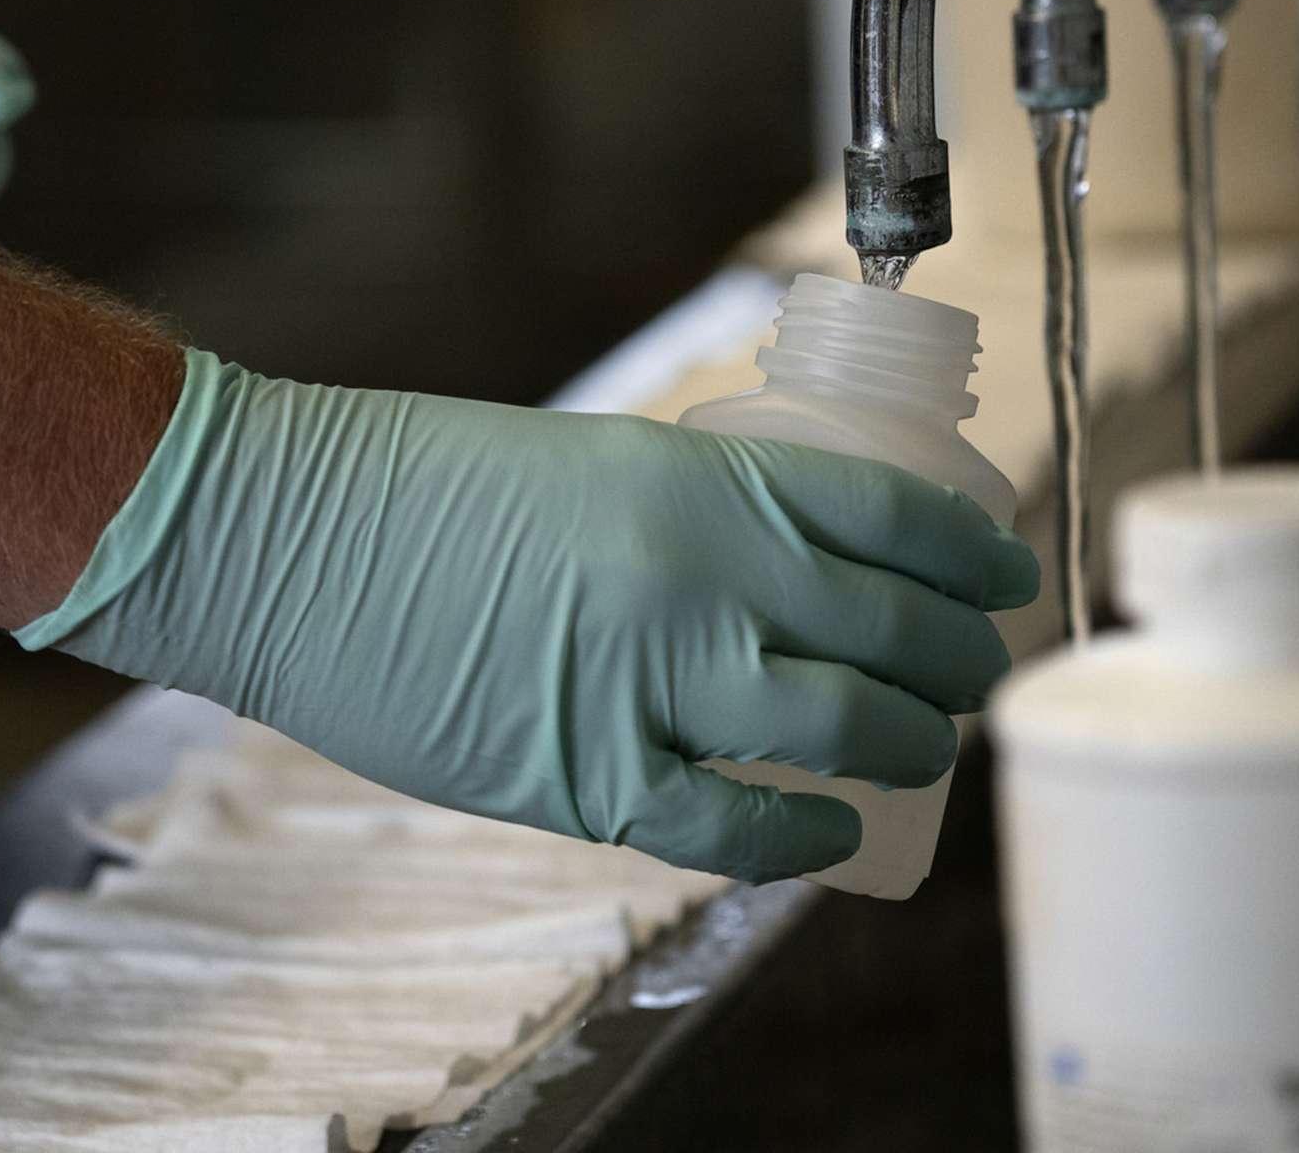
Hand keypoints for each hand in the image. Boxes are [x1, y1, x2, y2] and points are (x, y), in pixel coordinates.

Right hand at [23, 351, 1038, 879]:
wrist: (292, 540)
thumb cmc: (422, 486)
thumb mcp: (594, 462)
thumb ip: (695, 516)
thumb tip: (781, 581)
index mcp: (705, 479)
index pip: (893, 516)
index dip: (972, 555)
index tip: (1006, 572)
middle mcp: (704, 576)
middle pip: (894, 630)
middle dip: (961, 658)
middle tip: (975, 670)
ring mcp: (655, 683)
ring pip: (844, 730)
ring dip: (909, 742)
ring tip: (927, 744)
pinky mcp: (593, 776)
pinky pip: (739, 828)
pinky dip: (802, 835)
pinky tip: (830, 830)